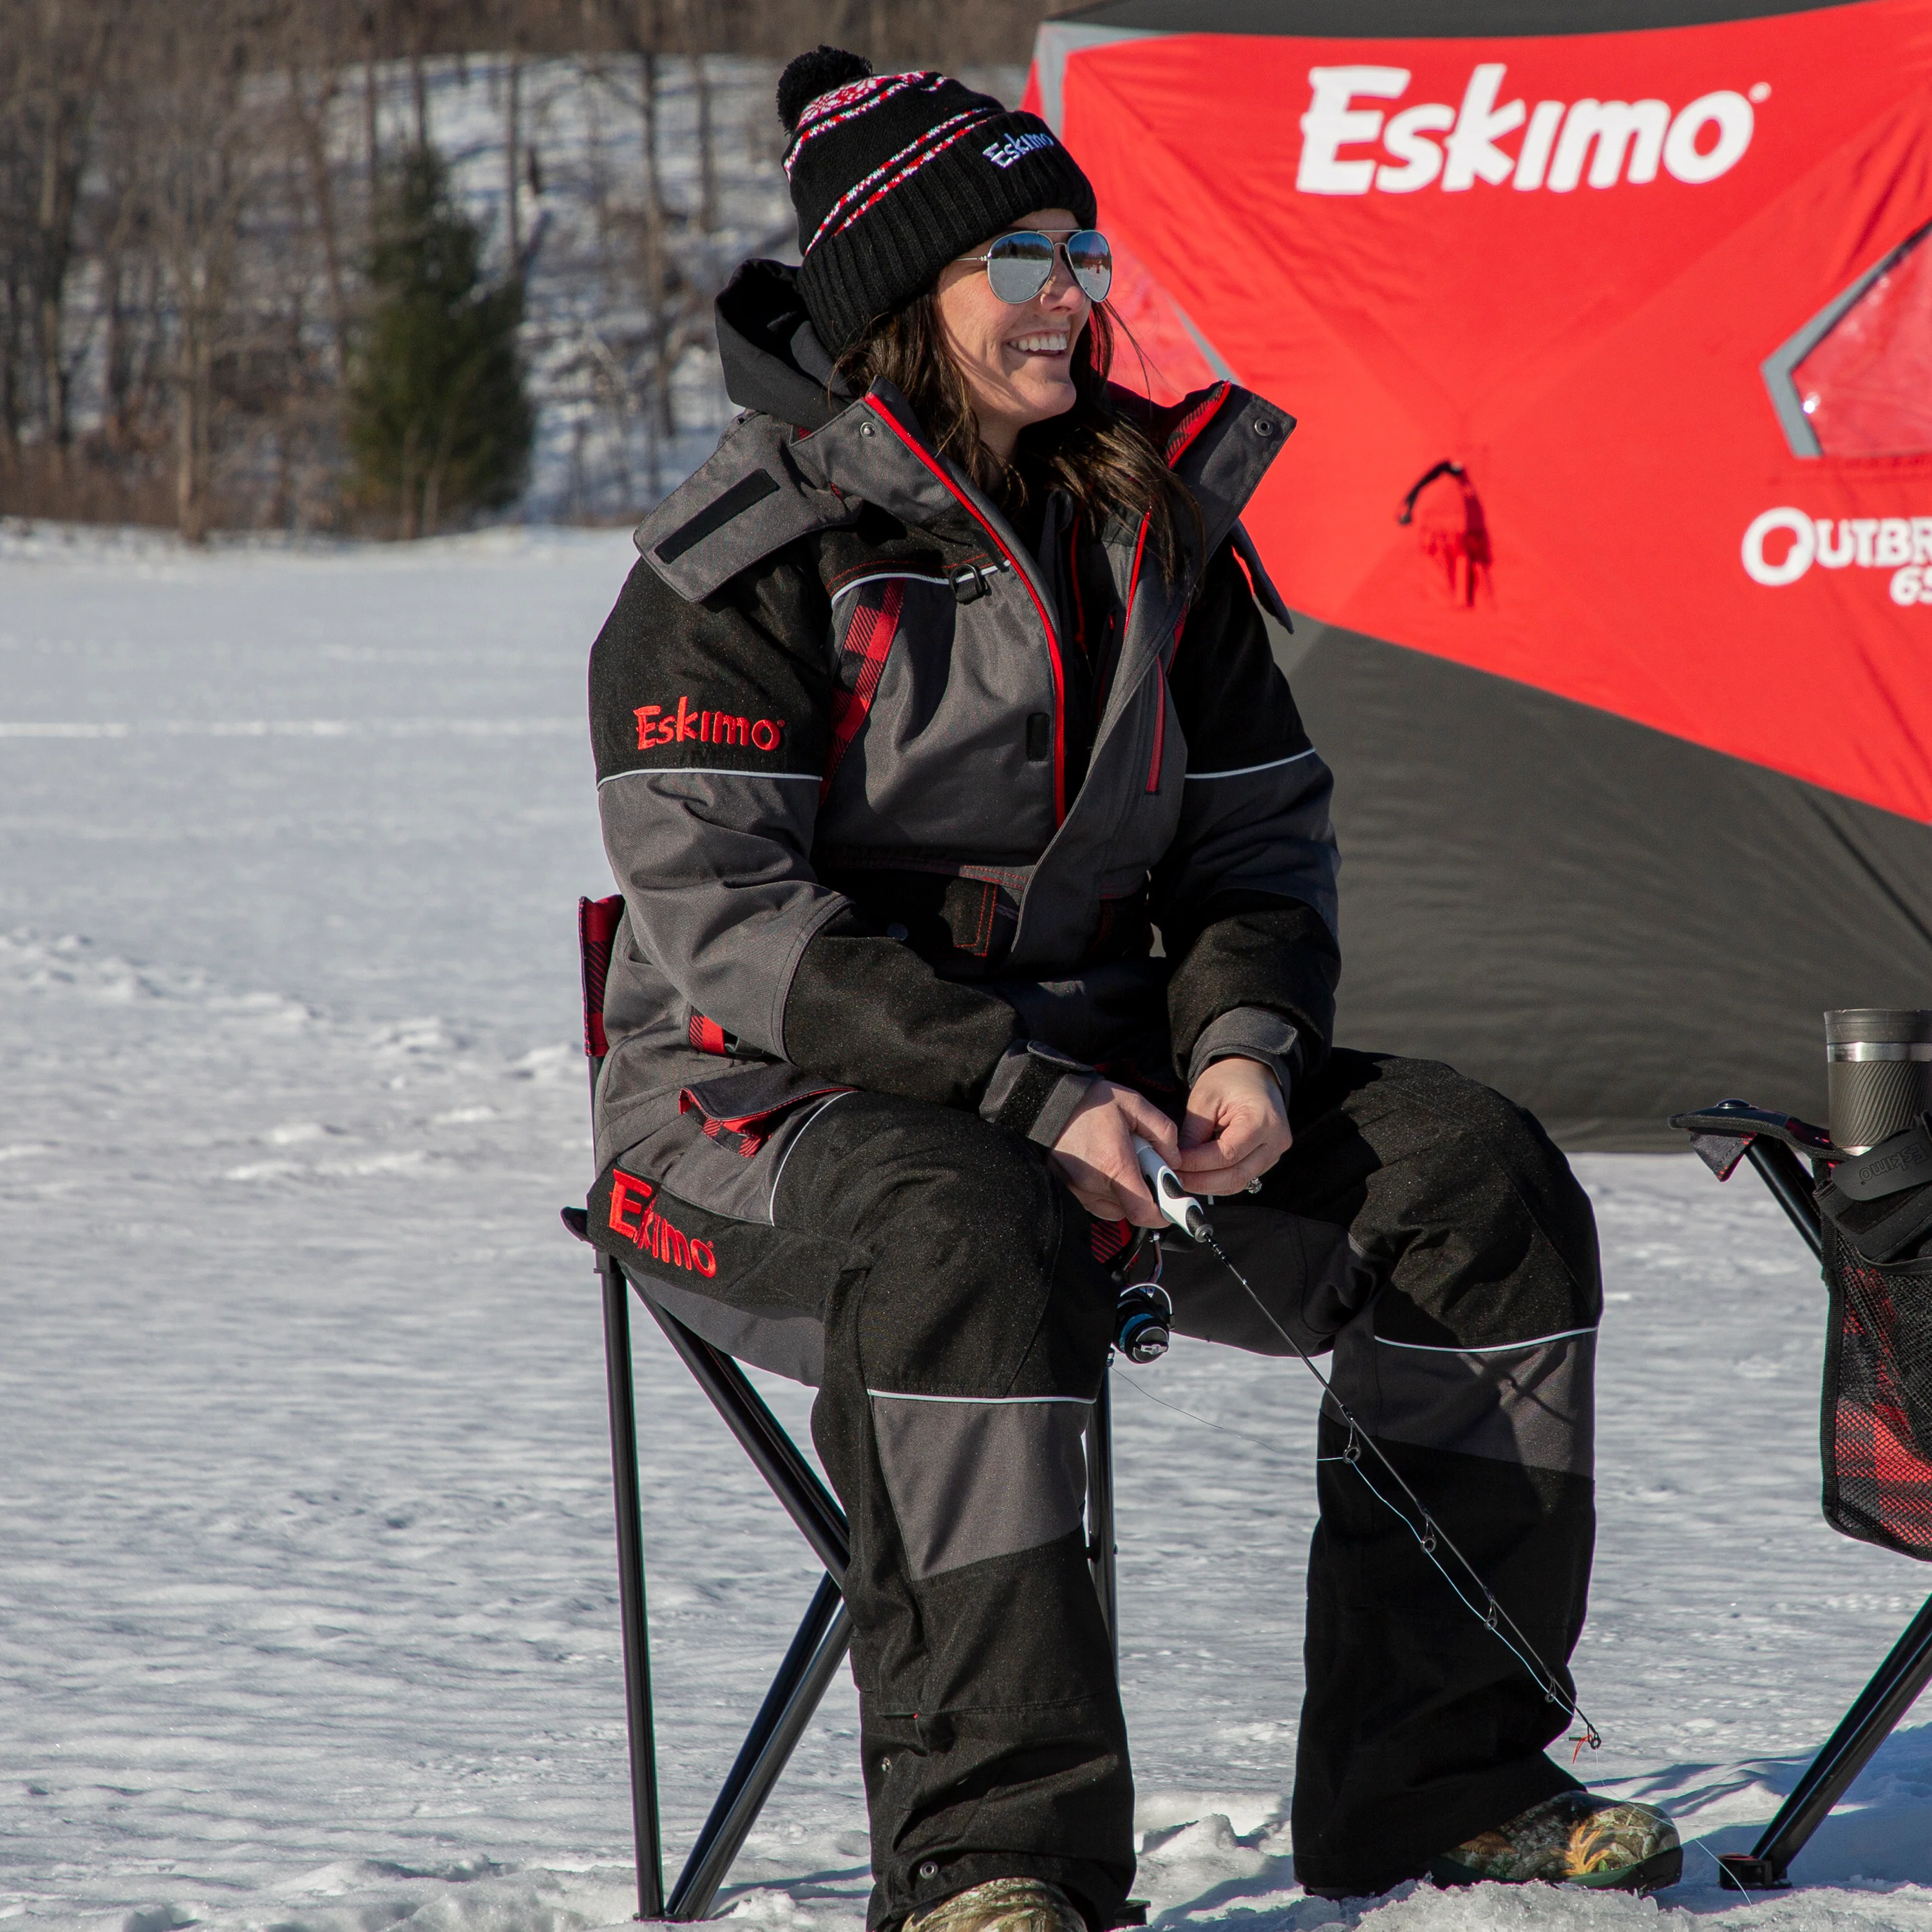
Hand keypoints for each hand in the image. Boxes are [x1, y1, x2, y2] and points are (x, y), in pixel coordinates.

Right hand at [1047, 1079, 1180, 1227]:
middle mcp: (1092, 1184)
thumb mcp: (1135, 1104)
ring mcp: (1076, 1189)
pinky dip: (1103, 1190)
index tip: (1170, 1206)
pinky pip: (1094, 1202)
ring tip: (1115, 1162)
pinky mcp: (1065, 1189)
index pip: (1143, 1212)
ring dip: (1121, 1193)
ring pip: (1112, 1208)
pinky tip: (1100, 1165)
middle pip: (1130, 1209)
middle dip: (1141, 1193)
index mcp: (1114, 1164)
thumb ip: (1163, 1132)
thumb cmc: (1089, 1102)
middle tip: (1138, 1165)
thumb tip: (1173, 1161)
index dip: (1162, 1214)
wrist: (1047, 1101)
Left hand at [1174, 1057, 1290, 1196]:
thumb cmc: (1229, 1079)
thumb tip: (1179, 1162)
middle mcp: (1275, 1141)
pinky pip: (1243, 1177)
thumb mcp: (1205, 1098)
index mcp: (1261, 1120)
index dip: (1197, 1164)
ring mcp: (1275, 1152)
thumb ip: (1193, 1132)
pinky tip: (1199, 1177)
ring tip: (1183, 1179)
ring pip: (1239, 1181)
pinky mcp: (1269, 1158)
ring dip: (1209, 1185)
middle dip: (1201, 1181)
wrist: (1253, 1072)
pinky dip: (1220, 1181)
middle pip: (1236, 1175)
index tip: (1173, 1164)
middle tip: (1174, 1179)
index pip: (1227, 1154)